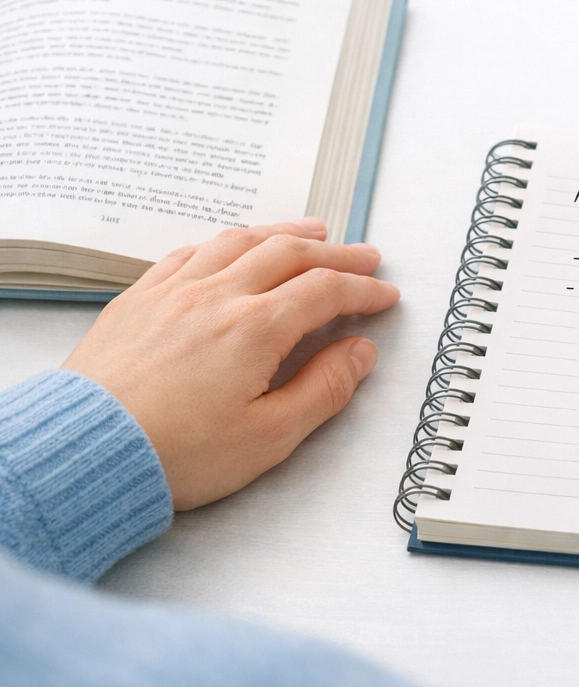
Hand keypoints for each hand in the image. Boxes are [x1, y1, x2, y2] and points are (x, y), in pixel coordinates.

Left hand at [62, 218, 399, 509]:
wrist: (86, 454)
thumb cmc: (175, 454)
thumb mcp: (270, 436)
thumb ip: (323, 389)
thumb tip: (360, 353)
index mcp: (255, 329)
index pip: (325, 291)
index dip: (362, 290)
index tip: (383, 296)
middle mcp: (216, 297)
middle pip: (288, 254)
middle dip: (335, 253)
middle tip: (364, 257)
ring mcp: (173, 292)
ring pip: (239, 241)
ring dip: (282, 233)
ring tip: (310, 231)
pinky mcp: (138, 300)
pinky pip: (188, 252)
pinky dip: (225, 242)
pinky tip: (234, 246)